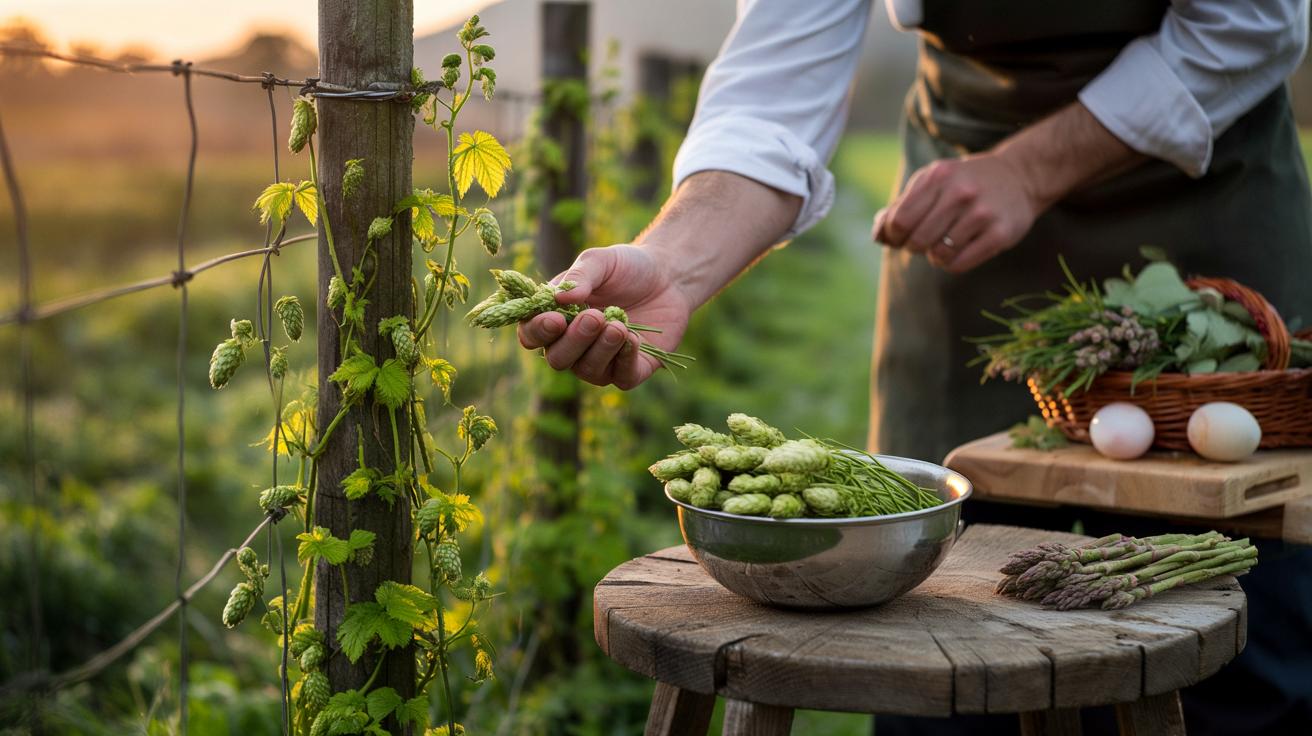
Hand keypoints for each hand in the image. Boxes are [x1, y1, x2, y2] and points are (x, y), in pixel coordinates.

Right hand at [516, 244, 692, 388]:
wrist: (669, 275)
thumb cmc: (626, 267)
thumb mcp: (601, 261)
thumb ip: (580, 276)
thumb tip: (560, 298)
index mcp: (557, 317)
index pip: (532, 335)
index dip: (538, 332)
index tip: (554, 319)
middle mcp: (574, 345)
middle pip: (558, 359)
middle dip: (574, 340)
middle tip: (594, 317)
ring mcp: (602, 361)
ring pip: (588, 370)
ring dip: (601, 348)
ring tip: (618, 325)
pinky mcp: (632, 369)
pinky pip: (622, 378)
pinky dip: (625, 360)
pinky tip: (633, 339)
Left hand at [873, 152, 1042, 272]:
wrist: (1019, 177)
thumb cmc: (963, 184)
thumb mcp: (931, 183)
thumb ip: (900, 207)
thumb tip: (877, 235)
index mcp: (938, 176)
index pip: (898, 221)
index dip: (893, 236)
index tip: (900, 236)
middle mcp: (960, 193)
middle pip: (916, 241)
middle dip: (914, 246)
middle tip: (924, 240)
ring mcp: (982, 213)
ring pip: (938, 255)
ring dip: (935, 256)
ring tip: (944, 243)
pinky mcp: (1000, 234)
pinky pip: (959, 264)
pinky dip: (952, 263)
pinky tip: (959, 250)